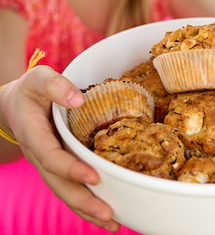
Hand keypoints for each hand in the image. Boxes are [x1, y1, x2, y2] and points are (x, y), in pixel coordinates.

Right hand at [0, 66, 119, 231]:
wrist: (18, 107)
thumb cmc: (32, 92)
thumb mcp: (39, 79)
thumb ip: (55, 86)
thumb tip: (78, 99)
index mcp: (34, 133)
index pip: (51, 157)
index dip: (70, 169)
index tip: (94, 177)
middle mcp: (40, 155)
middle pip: (59, 184)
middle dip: (83, 201)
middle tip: (108, 213)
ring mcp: (48, 165)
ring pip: (65, 193)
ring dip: (87, 210)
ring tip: (112, 223)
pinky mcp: (58, 168)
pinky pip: (70, 189)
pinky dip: (86, 205)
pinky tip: (104, 215)